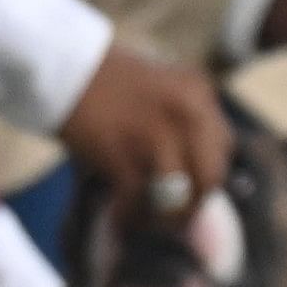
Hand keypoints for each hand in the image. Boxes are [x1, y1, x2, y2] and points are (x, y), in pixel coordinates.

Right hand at [54, 44, 228, 215]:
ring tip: (146, 220)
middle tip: (173, 216)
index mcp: (197, 92)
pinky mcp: (123, 154)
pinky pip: (138, 200)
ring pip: (180, 196)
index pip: (224, 147)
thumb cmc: (104, 80)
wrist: (63, 67)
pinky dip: (129, 215)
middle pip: (209, 177)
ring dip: (163, 217)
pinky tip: (120, 215)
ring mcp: (156, 134)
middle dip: (193, 203)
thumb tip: (187, 168)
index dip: (207, 174)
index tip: (190, 188)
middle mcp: (186, 113)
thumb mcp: (161, 87)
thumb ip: (180, 118)